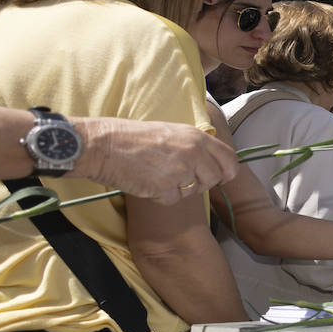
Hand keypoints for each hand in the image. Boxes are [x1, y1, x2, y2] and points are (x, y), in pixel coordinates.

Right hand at [74, 117, 238, 203]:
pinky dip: (162, 196)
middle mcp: (193, 153)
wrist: (103, 146)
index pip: (229, 159)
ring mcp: (180, 171)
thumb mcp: (171, 132)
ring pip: (195, 191)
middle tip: (180, 177)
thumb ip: (195, 145)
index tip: (222, 176)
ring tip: (159, 175)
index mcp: (197, 137)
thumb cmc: (133, 137)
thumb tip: (213, 161)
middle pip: (214, 179)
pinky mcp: (165, 188)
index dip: (227, 171)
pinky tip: (148, 182)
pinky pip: (174, 200)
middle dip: (201, 182)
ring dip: (180, 189)